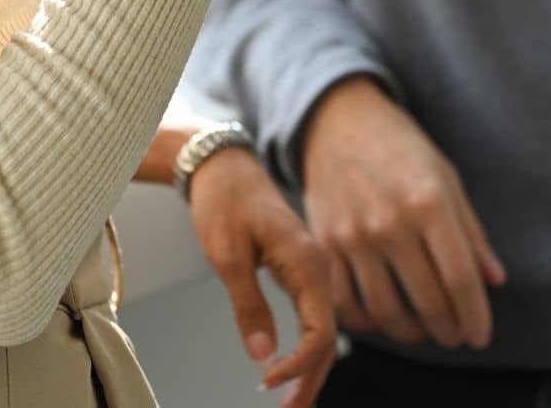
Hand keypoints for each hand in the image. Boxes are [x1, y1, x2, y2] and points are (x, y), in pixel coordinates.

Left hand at [188, 147, 336, 407]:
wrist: (223, 166)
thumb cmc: (224, 201)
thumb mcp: (228, 256)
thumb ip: (248, 306)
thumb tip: (263, 355)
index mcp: (308, 262)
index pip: (320, 332)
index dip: (298, 365)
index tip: (266, 383)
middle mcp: (319, 268)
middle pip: (327, 339)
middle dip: (309, 381)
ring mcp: (313, 270)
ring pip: (321, 332)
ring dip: (308, 370)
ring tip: (288, 403)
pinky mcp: (301, 272)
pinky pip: (312, 317)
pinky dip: (303, 348)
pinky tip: (287, 367)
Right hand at [299, 76, 505, 349]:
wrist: (337, 119)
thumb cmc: (399, 146)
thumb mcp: (446, 177)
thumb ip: (471, 233)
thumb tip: (495, 281)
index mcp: (428, 201)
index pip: (460, 278)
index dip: (475, 316)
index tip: (481, 335)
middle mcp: (389, 221)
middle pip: (427, 301)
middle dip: (449, 329)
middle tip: (456, 335)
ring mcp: (352, 234)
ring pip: (386, 311)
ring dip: (411, 332)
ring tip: (424, 329)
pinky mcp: (323, 243)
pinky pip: (346, 301)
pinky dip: (367, 321)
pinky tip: (384, 316)